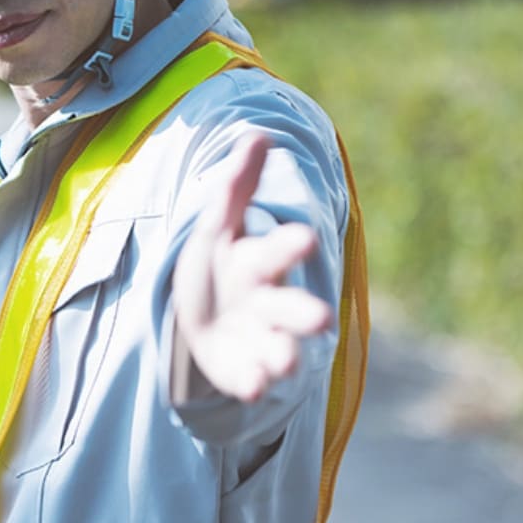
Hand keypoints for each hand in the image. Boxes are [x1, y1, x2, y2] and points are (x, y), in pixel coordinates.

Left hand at [172, 134, 332, 403]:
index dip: (289, 244)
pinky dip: (251, 381)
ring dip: (282, 353)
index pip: (276, 250)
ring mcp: (255, 337)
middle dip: (303, 313)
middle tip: (321, 320)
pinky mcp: (239, 368)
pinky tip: (252, 387)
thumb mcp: (218, 225)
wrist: (200, 314)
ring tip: (284, 361)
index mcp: (259, 260)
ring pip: (275, 346)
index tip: (304, 237)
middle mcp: (265, 301)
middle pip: (287, 306)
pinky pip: (247, 376)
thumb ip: (238, 187)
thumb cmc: (218, 264)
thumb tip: (258, 135)